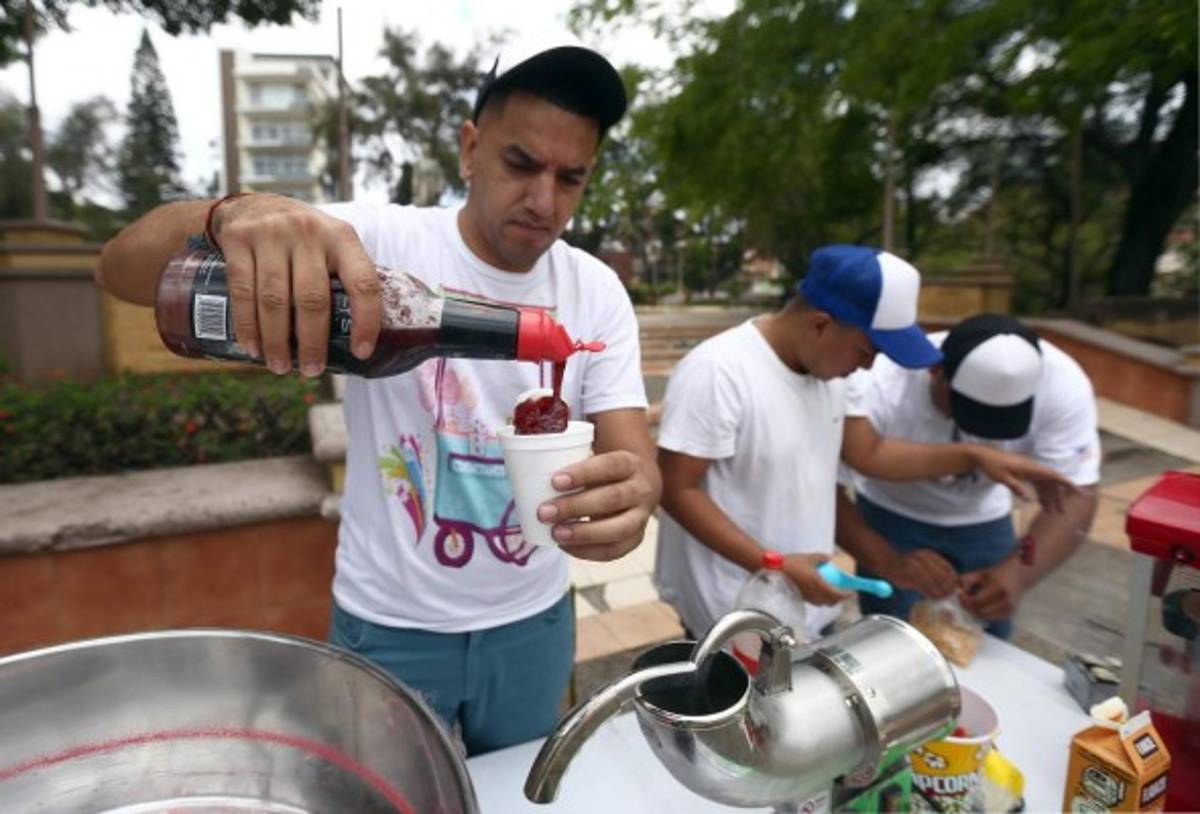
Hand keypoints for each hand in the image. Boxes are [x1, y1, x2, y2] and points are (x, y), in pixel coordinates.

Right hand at [213, 193, 381, 375]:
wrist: (252, 205)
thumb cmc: (302, 239)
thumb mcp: (331, 245)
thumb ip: (344, 279)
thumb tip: (359, 339)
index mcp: (342, 238)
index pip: (363, 283)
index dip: (366, 321)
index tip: (361, 352)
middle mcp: (309, 232)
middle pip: (313, 298)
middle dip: (313, 342)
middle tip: (313, 370)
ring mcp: (271, 233)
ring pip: (275, 300)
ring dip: (277, 341)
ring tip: (280, 367)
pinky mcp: (238, 239)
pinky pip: (242, 291)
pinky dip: (248, 325)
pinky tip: (253, 347)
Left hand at [537, 449, 660, 561]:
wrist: (640, 484)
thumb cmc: (605, 472)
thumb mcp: (598, 459)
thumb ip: (572, 463)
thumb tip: (526, 468)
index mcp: (630, 463)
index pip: (609, 466)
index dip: (583, 474)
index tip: (554, 481)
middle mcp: (642, 490)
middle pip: (611, 499)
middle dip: (575, 507)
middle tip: (544, 512)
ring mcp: (642, 516)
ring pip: (617, 529)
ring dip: (583, 533)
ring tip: (555, 533)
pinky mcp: (636, 538)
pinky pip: (614, 550)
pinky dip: (588, 551)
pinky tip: (566, 546)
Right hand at [781, 553, 853, 605]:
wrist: (776, 569)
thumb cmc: (793, 563)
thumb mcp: (810, 557)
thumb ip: (822, 558)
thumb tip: (829, 559)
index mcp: (819, 584)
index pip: (837, 594)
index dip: (846, 595)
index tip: (852, 593)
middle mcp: (814, 593)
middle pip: (831, 602)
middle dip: (838, 599)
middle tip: (842, 592)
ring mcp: (807, 597)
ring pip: (823, 603)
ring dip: (829, 600)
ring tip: (831, 592)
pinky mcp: (801, 597)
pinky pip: (815, 602)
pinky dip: (820, 599)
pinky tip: (817, 591)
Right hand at [882, 548, 957, 598]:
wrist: (889, 562)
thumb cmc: (909, 564)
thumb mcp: (923, 561)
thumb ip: (937, 569)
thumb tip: (954, 581)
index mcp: (927, 554)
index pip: (946, 566)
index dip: (953, 576)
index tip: (957, 585)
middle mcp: (922, 559)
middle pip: (941, 574)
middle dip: (947, 585)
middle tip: (951, 593)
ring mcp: (914, 567)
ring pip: (932, 582)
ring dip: (939, 591)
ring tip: (943, 596)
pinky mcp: (908, 576)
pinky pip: (923, 587)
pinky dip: (929, 593)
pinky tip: (933, 596)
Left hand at [959, 559, 1024, 619]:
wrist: (1018, 575)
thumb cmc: (996, 573)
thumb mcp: (980, 573)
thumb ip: (966, 579)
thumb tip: (955, 590)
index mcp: (998, 588)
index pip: (975, 601)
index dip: (964, 600)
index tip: (959, 594)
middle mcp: (1005, 601)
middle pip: (979, 611)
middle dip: (967, 606)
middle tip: (962, 599)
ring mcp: (1009, 609)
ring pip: (984, 617)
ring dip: (974, 611)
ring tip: (970, 602)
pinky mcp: (1009, 614)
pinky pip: (990, 618)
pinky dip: (982, 613)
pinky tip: (979, 605)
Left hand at [970, 446, 1076, 512]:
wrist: (981, 456)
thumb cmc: (991, 465)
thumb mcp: (1002, 477)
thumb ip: (1016, 487)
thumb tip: (1028, 499)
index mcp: (1030, 467)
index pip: (1053, 475)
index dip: (1066, 483)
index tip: (1078, 491)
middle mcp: (1033, 468)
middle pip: (1050, 483)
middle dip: (1058, 498)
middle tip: (1062, 513)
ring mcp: (1029, 470)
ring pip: (1044, 485)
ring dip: (1049, 498)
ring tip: (1052, 513)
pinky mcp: (1024, 473)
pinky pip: (1037, 484)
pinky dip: (1040, 494)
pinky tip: (1041, 504)